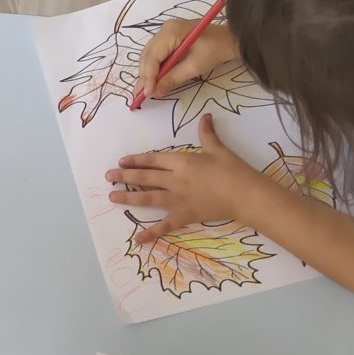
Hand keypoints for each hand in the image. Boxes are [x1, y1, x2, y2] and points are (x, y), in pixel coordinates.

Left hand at [106, 114, 260, 240]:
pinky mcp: (184, 215)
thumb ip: (207, 133)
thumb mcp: (218, 149)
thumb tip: (206, 116)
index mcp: (182, 162)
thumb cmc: (233, 169)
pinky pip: (164, 226)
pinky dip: (150, 233)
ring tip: (112, 197)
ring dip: (128, 197)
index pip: (153, 159)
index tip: (122, 160)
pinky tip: (137, 239)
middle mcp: (175, 180)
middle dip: (125, 176)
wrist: (245, 194)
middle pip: (145, 177)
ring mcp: (178, 199)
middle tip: (109, 176)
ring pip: (147, 198)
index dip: (136, 160)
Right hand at [135, 18, 239, 100]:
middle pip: (148, 55)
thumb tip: (155, 92)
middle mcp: (164, 29)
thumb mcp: (194, 67)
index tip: (147, 93)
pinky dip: (153, 68)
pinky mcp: (169, 38)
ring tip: (143, 90)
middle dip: (144, 76)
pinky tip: (151, 80)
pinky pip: (156, 54)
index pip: (153, 56)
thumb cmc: (215, 50)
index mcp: (171, 31)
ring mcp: (165, 32)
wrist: (229, 40)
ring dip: (146, 73)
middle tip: (140, 95)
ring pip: (149, 55)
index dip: (148, 76)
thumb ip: (173, 78)